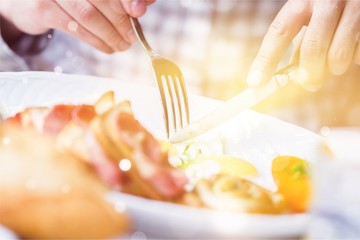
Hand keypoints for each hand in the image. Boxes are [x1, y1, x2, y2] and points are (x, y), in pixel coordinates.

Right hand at [0, 0, 154, 52]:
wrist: (29, 1)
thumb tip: (144, 4)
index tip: (139, 11)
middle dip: (121, 21)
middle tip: (132, 37)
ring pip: (89, 16)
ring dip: (110, 35)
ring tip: (122, 45)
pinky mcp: (44, 8)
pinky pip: (76, 28)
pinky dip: (96, 41)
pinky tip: (108, 48)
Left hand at [248, 0, 359, 89]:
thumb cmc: (330, 6)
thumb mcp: (310, 16)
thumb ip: (299, 43)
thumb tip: (290, 74)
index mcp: (303, 0)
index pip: (279, 33)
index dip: (266, 60)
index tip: (256, 83)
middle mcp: (327, 1)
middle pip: (312, 49)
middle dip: (308, 73)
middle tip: (309, 83)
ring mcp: (353, 8)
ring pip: (338, 56)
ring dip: (333, 68)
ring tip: (334, 61)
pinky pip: (357, 55)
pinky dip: (352, 59)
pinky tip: (351, 47)